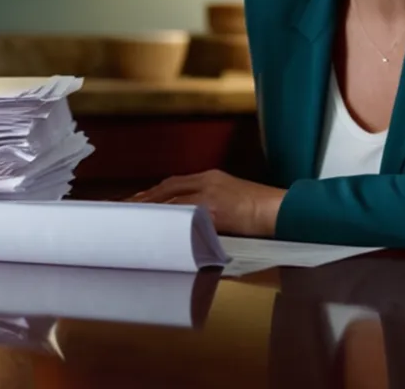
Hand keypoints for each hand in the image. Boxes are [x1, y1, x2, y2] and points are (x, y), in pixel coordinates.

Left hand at [127, 170, 286, 237]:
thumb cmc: (261, 208)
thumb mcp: (233, 197)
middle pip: (167, 187)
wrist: (279, 209)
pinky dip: (168, 220)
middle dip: (145, 198)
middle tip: (124, 209)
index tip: (138, 200)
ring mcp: (209, 195)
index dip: (154, 192)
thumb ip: (211, 201)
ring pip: (171, 199)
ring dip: (151, 208)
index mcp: (211, 176)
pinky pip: (184, 214)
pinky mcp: (214, 210)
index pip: (174, 182)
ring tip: (133, 218)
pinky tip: (155, 227)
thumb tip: (191, 217)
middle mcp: (207, 181)